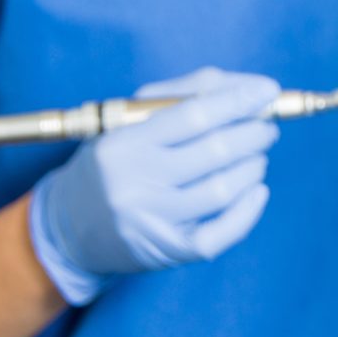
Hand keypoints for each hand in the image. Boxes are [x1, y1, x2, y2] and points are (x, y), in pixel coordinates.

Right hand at [27, 68, 279, 305]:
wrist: (69, 227)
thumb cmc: (112, 162)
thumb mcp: (130, 120)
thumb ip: (184, 94)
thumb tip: (243, 87)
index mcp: (123, 143)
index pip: (193, 115)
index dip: (238, 101)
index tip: (268, 91)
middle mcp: (134, 182)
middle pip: (214, 151)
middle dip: (254, 133)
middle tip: (266, 126)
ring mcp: (151, 220)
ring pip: (223, 190)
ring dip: (254, 166)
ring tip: (257, 155)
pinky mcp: (168, 250)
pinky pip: (222, 233)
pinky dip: (249, 210)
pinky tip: (257, 190)